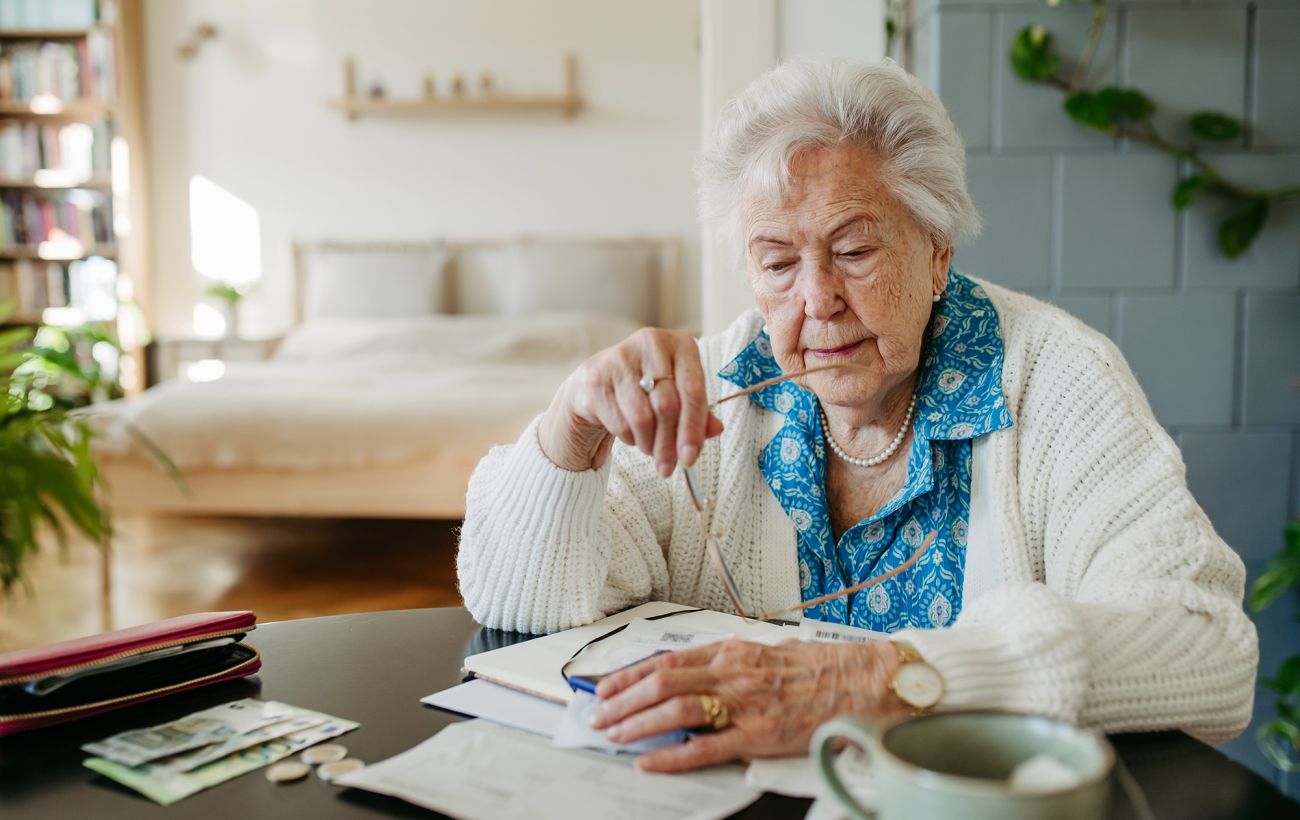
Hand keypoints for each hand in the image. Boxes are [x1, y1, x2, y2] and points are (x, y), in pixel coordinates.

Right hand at [538, 328, 723, 474]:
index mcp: (680, 344)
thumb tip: (716, 430)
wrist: (598, 381)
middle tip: (668, 467)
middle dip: (669, 444)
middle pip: (667, 406)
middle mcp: (651, 343)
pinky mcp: (597, 377)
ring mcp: (620, 358)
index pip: (693, 390)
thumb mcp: (678, 394)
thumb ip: (699, 412)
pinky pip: (620, 422)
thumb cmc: (647, 388)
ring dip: (649, 443)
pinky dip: (629, 438)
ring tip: (650, 447)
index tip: (690, 458)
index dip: (693, 428)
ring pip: (642, 417)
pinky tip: (631, 433)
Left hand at [589, 639, 909, 771]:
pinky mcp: (760, 736)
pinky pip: (707, 748)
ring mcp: (746, 704)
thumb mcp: (770, 651)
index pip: (668, 659)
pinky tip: (650, 762)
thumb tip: (696, 673)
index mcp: (734, 650)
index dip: (631, 674)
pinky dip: (673, 756)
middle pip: (662, 682)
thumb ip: (732, 662)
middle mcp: (734, 672)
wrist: (866, 681)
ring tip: (614, 735)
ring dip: (638, 724)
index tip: (607, 686)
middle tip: (599, 715)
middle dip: (624, 700)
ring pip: (677, 709)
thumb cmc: (822, 668)